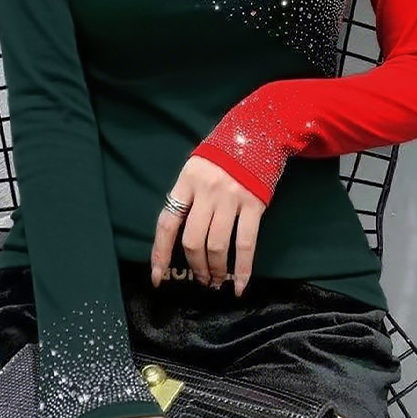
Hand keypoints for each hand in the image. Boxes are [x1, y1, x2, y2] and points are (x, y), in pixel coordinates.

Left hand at [150, 156, 265, 296]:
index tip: (158, 277)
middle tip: (200, 279)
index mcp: (186, 181)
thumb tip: (180, 233)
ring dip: (215, 269)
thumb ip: (188, 195)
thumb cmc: (223, 153)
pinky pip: (246, 243)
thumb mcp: (196, 168)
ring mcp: (231, 198)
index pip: (167, 223)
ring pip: (217, 245)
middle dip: (195, 265)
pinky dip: (242, 269)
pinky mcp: (254, 204)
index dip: (160, 253)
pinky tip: (239, 285)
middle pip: (193, 239)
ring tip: (216, 281)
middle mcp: (206, 191)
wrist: (258, 132)